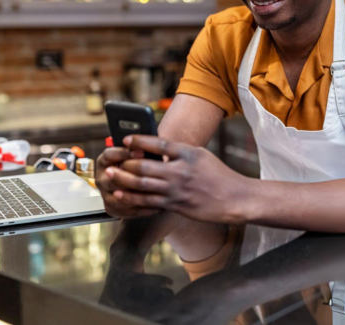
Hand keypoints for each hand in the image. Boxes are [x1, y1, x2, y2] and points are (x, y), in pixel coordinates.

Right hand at [95, 146, 160, 218]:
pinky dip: (139, 209)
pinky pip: (123, 210)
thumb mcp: (138, 156)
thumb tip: (145, 148)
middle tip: (149, 177)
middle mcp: (102, 177)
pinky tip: (155, 205)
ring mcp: (105, 193)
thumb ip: (140, 150)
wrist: (134, 187)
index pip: (110, 155)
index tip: (142, 152)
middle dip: (130, 176)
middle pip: (111, 177)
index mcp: (105, 160)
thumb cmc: (139, 166)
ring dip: (135, 195)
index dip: (125, 153)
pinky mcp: (111, 207)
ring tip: (154, 193)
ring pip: (117, 196)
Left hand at [105, 135, 253, 224]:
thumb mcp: (200, 156)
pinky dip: (131, 197)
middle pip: (145, 164)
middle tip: (111, 160)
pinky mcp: (176, 205)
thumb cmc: (217, 175)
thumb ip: (179, 152)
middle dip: (124, 163)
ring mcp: (177, 189)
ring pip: (142, 184)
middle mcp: (181, 170)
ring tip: (109, 175)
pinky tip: (121, 194)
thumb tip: (155, 149)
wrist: (234, 199)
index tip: (126, 138)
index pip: (159, 142)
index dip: (140, 140)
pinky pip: (148, 201)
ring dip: (123, 179)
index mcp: (188, 153)